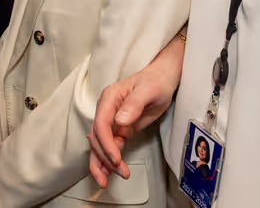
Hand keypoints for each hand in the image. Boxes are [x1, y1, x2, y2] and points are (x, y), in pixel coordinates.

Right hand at [88, 47, 182, 187]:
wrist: (163, 79)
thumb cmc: (156, 81)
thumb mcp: (148, 90)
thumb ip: (134, 104)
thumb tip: (120, 121)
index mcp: (110, 98)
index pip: (101, 124)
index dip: (105, 143)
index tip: (115, 158)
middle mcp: (107, 110)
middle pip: (97, 137)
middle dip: (103, 158)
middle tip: (118, 172)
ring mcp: (112, 120)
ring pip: (99, 145)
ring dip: (102, 163)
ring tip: (107, 181)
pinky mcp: (120, 129)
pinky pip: (110, 146)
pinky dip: (109, 160)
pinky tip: (112, 171)